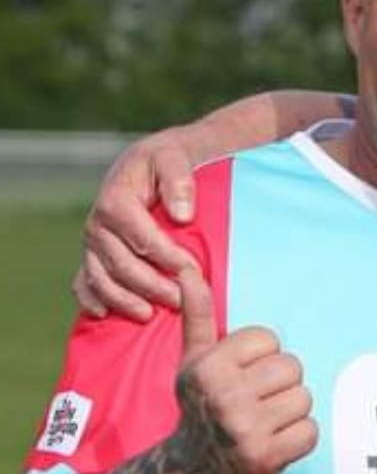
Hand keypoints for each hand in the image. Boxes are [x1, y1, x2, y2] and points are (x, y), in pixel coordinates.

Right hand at [75, 127, 202, 321]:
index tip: (194, 272)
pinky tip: (105, 315)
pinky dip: (91, 300)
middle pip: (122, 264)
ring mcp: (92, 243)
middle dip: (152, 286)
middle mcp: (97, 224)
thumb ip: (179, 181)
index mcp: (115, 200)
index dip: (168, 258)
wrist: (151, 163)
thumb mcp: (174, 158)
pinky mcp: (93, 255)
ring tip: (150, 315)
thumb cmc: (166, 161)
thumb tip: (183, 215)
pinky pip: (85, 282)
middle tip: (181, 302)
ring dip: (124, 300)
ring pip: (102, 279)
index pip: (142, 238)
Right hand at [165, 268, 317, 473]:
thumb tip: (188, 269)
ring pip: (304, 398)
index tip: (244, 376)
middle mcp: (225, 395)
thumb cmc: (200, 405)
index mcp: (209, 367)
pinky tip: (276, 440)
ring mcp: (246, 428)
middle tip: (258, 401)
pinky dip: (300, 437)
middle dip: (281, 383)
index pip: (268, 339)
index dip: (262, 357)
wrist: (192, 470)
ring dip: (292, 411)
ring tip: (266, 421)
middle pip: (292, 367)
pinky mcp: (266, 456)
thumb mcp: (193, 360)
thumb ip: (198, 315)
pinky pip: (311, 431)